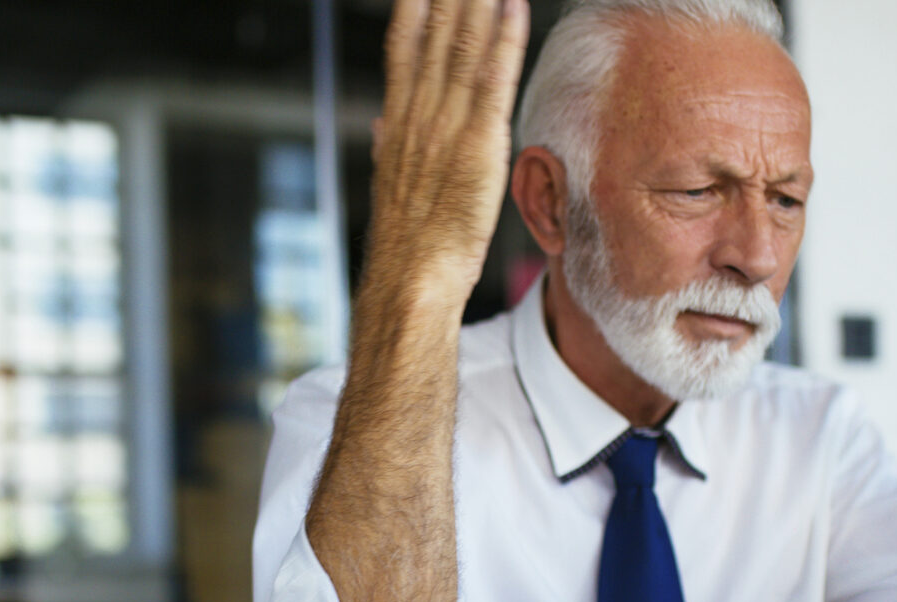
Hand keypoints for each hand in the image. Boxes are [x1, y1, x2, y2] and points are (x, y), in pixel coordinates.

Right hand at [365, 0, 529, 301]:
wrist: (411, 278)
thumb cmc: (407, 242)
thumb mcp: (391, 183)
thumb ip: (390, 146)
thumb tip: (383, 125)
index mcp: (399, 120)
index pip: (404, 43)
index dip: (415, 4)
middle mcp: (418, 112)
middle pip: (433, 30)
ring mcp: (446, 125)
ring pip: (461, 44)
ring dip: (476, 0)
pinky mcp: (476, 144)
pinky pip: (491, 80)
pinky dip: (503, 40)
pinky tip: (512, 6)